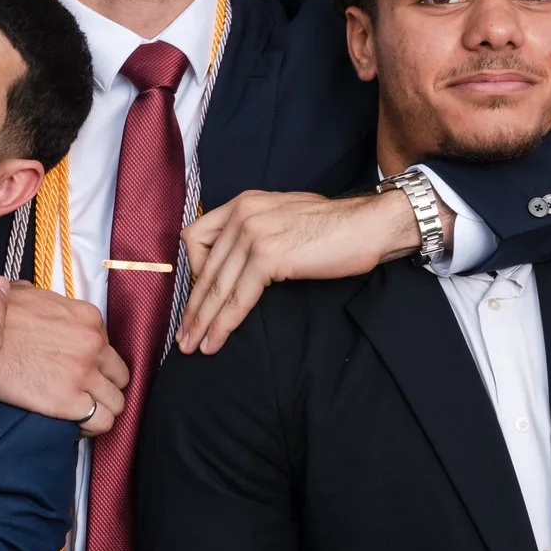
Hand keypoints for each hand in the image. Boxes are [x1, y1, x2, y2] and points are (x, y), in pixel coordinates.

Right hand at [0, 282, 126, 430]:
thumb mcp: (26, 294)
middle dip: (105, 389)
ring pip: (117, 403)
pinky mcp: (68, 400)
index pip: (110, 350)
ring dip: (101, 410)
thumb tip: (34, 297)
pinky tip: (76, 426)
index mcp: (88, 318)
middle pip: (119, 378)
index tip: (81, 374)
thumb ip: (44, 299)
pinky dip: (92, 428)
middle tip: (85, 396)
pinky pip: (101, 422)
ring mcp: (83, 372)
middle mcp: (93, 343)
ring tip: (81, 415)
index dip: (97, 366)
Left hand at [177, 189, 425, 354]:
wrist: (368, 225)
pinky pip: (237, 298)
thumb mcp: (282, 219)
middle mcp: (242, 214)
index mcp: (243, 203)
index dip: (194, 271)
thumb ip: (256, 234)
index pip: (197, 237)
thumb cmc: (334, 228)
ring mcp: (253, 234)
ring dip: (202, 321)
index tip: (200, 296)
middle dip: (192, 307)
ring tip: (193, 346)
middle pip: (204, 269)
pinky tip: (216, 341)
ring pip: (217, 287)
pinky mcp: (267, 256)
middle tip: (183, 336)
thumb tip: (239, 266)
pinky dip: (224, 323)